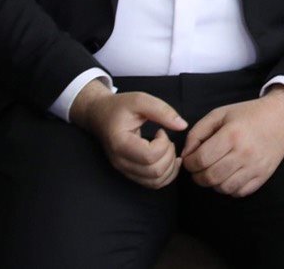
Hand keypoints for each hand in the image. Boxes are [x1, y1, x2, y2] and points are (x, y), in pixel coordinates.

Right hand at [69, 80, 187, 189]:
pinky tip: (169, 158)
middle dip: (169, 154)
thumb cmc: (120, 107)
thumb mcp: (140, 100)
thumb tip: (183, 125)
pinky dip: (167, 174)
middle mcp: (121, 162)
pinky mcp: (131, 173)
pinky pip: (153, 184)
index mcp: (120, 144)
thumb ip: (162, 111)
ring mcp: (125, 170)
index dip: (163, 144)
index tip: (160, 131)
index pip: (149, 156)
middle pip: (155, 171)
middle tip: (165, 139)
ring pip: (155, 181)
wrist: (100, 116)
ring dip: (170, 166)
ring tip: (166, 148)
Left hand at [180, 86, 283, 197]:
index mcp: (231, 135)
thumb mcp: (220, 114)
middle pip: (209, 177)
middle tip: (200, 167)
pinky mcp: (263, 176)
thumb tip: (186, 155)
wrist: (282, 117)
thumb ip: (197, 132)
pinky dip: (229, 188)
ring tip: (215, 171)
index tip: (191, 159)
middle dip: (197, 175)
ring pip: (223, 188)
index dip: (189, 163)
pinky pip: (239, 192)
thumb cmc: (248, 114)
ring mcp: (255, 166)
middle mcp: (244, 153)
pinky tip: (230, 175)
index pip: (200, 160)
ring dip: (213, 183)